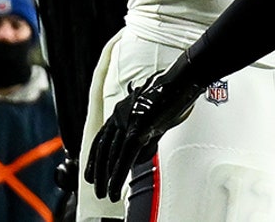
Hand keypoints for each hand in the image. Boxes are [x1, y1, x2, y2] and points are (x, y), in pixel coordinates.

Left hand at [84, 57, 202, 201]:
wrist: (182, 80)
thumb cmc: (172, 95)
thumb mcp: (153, 116)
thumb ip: (145, 135)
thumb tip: (140, 154)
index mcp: (122, 111)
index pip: (101, 139)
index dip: (95, 158)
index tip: (92, 174)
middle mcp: (120, 115)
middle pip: (103, 149)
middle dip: (98, 172)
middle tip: (96, 188)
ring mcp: (129, 121)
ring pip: (111, 155)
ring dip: (106, 178)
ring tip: (105, 193)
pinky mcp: (140, 128)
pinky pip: (125, 156)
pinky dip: (118, 174)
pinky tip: (115, 187)